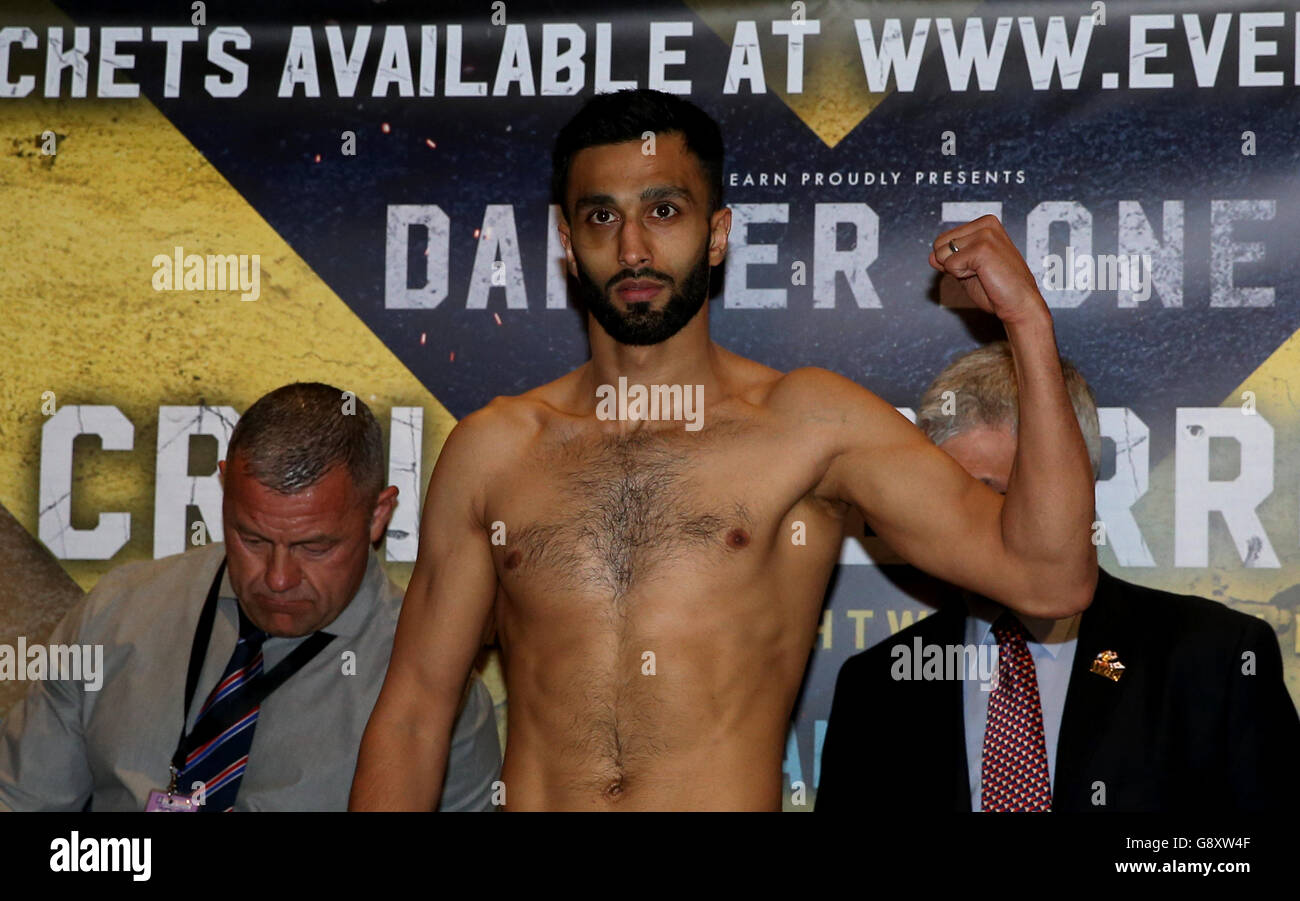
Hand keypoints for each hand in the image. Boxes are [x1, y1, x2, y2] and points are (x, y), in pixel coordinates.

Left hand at [929, 215, 1046, 325]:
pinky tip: (984, 276)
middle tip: (979, 272)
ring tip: (983, 274)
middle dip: (952, 264)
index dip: (952, 261)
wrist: (1019, 304)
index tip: (978, 268)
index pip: (942, 240)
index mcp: (984, 224)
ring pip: (941, 254)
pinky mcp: (982, 248)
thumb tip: (931, 256)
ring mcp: (985, 234)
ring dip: (958, 271)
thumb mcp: (967, 270)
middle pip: (939, 244)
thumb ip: (949, 260)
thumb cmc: (997, 289)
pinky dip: (961, 276)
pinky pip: (950, 265)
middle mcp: (985, 224)